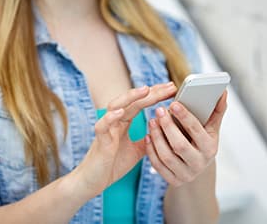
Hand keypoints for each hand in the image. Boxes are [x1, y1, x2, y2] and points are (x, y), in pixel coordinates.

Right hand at [72, 82, 176, 196]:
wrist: (94, 182)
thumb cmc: (113, 165)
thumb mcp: (137, 150)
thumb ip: (148, 139)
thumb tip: (162, 132)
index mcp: (123, 123)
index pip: (140, 103)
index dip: (155, 95)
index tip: (171, 89)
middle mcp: (114, 122)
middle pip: (132, 101)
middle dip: (150, 92)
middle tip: (169, 85)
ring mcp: (106, 129)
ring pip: (115, 106)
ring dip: (130, 97)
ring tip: (146, 90)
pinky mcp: (99, 141)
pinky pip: (102, 126)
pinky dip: (110, 118)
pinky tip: (120, 111)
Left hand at [145, 91, 227, 186]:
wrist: (196, 167)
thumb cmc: (202, 141)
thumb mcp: (211, 128)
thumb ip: (216, 110)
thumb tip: (223, 91)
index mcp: (210, 148)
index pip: (197, 131)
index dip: (185, 117)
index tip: (173, 103)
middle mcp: (199, 163)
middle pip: (180, 145)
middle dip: (167, 126)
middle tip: (158, 110)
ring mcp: (186, 174)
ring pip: (167, 156)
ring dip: (157, 137)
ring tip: (151, 121)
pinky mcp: (173, 180)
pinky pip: (158, 166)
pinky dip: (151, 151)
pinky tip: (148, 136)